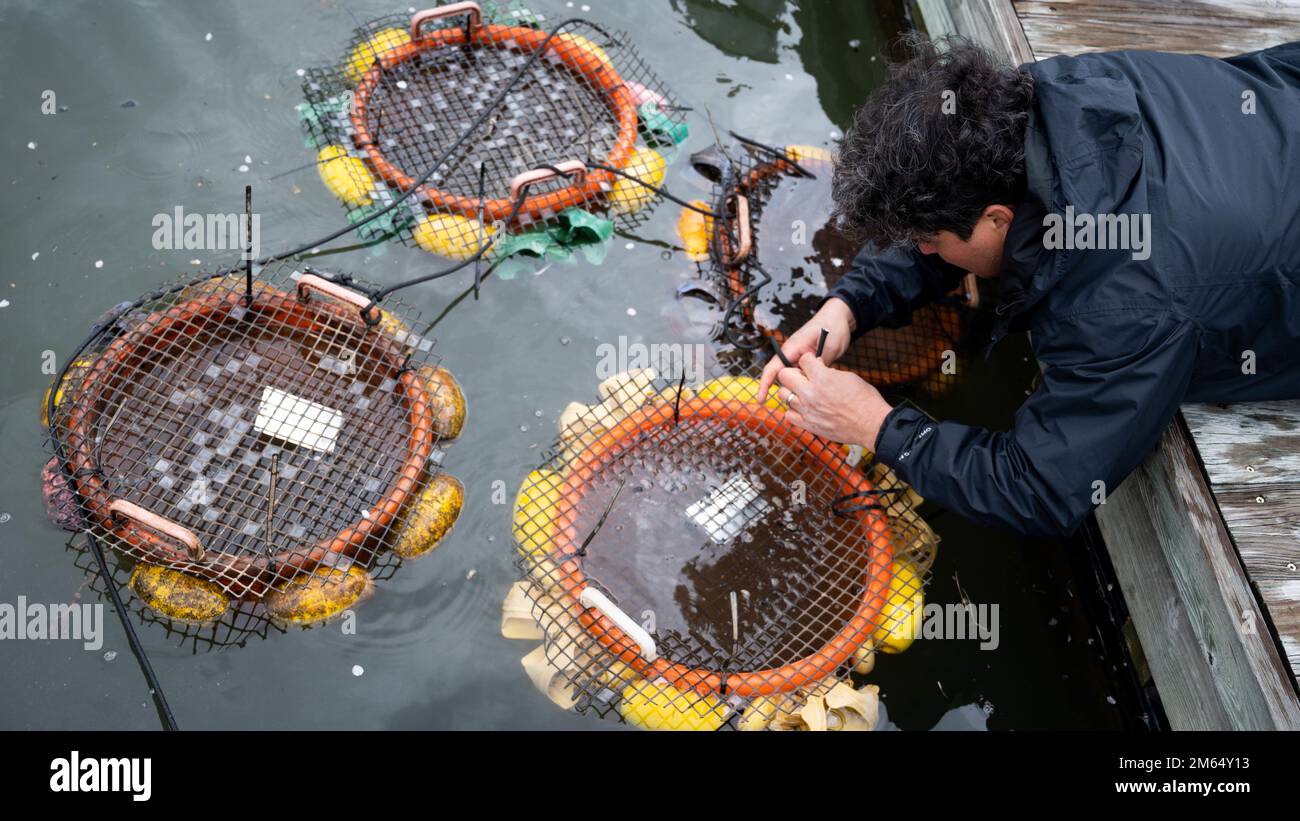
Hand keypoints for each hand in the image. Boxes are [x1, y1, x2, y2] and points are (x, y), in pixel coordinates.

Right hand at [758, 297, 855, 400]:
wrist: (838, 317)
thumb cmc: (831, 326)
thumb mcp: (828, 347)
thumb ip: (818, 365)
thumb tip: (812, 381)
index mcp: (791, 348)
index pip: (772, 368)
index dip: (765, 384)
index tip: (761, 399)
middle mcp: (791, 353)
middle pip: (782, 376)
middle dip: (788, 389)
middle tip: (804, 399)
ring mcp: (798, 357)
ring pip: (793, 377)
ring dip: (800, 385)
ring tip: (815, 393)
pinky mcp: (806, 360)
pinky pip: (802, 375)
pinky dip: (807, 382)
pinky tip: (819, 387)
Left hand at [777, 353, 892, 447]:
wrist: (871, 424)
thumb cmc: (864, 400)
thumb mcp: (848, 376)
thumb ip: (828, 372)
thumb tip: (820, 369)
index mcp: (822, 377)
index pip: (803, 359)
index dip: (808, 360)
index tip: (812, 364)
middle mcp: (810, 393)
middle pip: (784, 375)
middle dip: (793, 372)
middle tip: (802, 377)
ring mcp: (806, 410)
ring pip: (783, 395)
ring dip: (791, 391)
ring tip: (802, 393)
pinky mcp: (808, 425)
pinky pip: (788, 415)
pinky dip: (793, 410)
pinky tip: (803, 408)